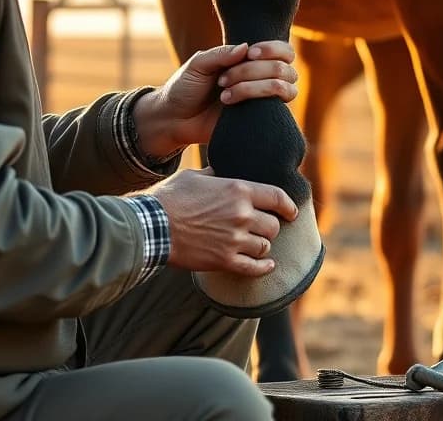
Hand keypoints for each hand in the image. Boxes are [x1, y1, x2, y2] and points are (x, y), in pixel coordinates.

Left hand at [133, 41, 298, 156]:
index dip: (273, 50)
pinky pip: (277, 110)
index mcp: (251, 61)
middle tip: (222, 79)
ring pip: (285, 89)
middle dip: (253, 71)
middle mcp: (262, 80)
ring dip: (254, 87)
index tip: (250, 54)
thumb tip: (247, 48)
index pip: (284, 52)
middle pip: (284, 69)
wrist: (173, 119)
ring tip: (224, 95)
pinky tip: (230, 105)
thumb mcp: (198, 64)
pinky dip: (254, 101)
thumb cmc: (184, 88)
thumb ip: (221, 54)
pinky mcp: (260, 121)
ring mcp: (263, 102)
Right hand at [147, 167, 299, 275]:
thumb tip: (223, 174)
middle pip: (273, 225)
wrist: (151, 226)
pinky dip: (264, 268)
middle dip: (270, 227)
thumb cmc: (169, 198)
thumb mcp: (194, 177)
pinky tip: (268, 266)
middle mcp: (242, 215)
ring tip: (255, 244)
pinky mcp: (224, 260)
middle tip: (263, 229)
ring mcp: (235, 240)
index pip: (277, 197)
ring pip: (265, 246)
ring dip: (262, 246)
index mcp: (238, 190)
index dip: (288, 206)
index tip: (291, 212)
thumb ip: (216, 176)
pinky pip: (254, 268)